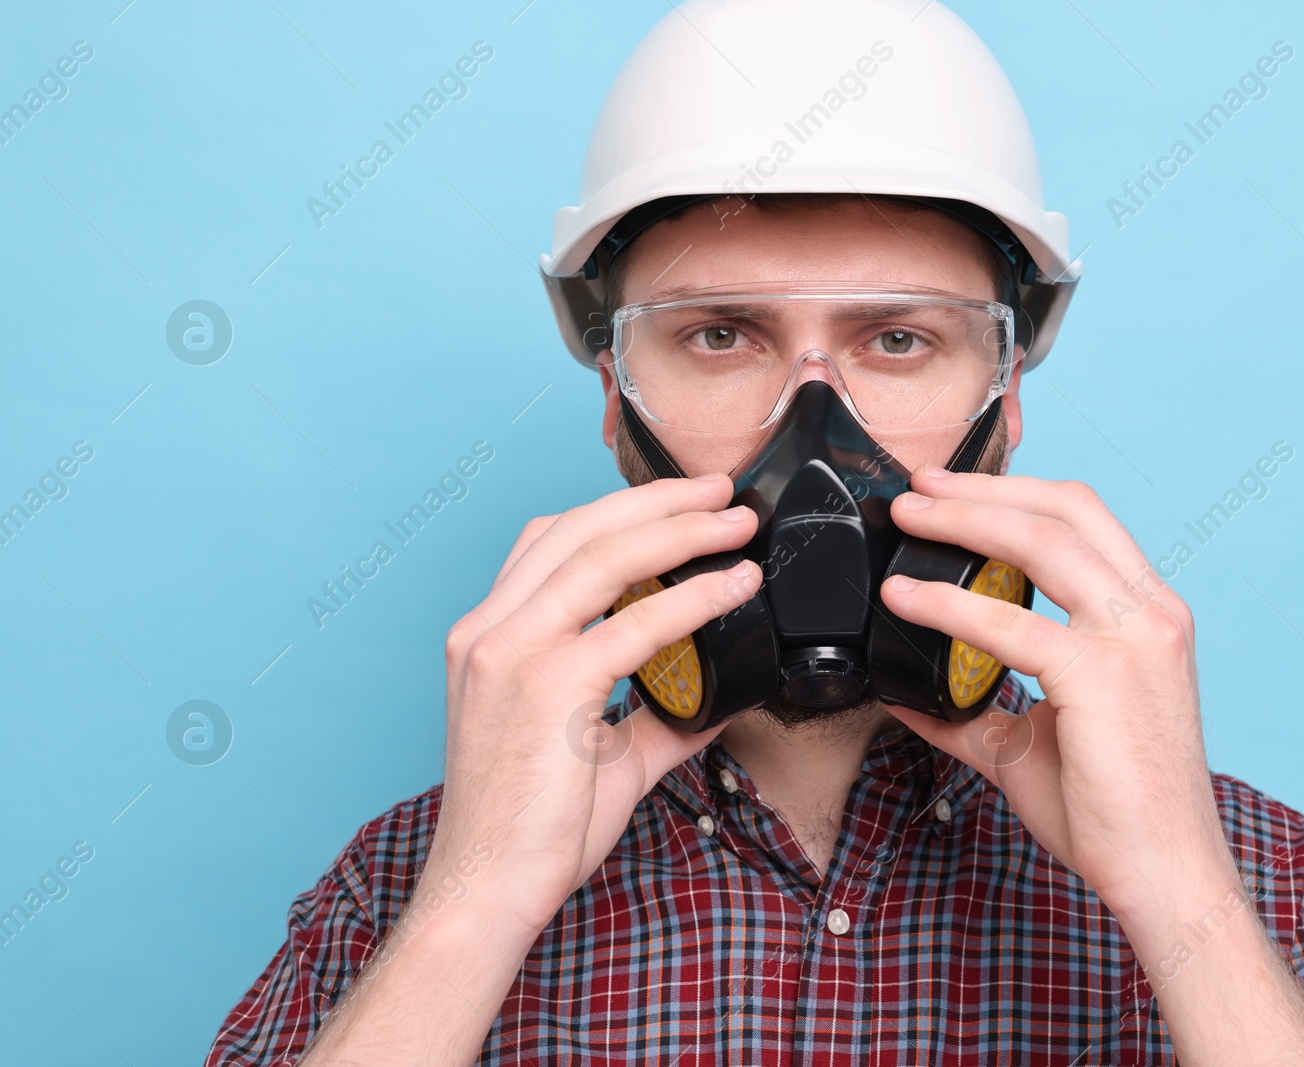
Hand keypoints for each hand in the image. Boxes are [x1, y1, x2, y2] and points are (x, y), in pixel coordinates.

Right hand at [424, 474, 760, 941]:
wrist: (488, 889)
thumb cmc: (530, 828)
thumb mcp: (597, 752)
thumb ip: (652, 715)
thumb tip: (715, 697)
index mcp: (488, 637)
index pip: (548, 541)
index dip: (618, 510)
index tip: (678, 503)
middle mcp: (490, 631)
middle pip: (578, 528)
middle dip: (657, 499)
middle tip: (720, 490)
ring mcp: (511, 652)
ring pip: (603, 555)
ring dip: (681, 529)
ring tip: (736, 522)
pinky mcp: (546, 684)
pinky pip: (634, 622)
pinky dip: (694, 597)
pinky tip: (735, 588)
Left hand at [878, 468, 1235, 917]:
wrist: (1164, 871)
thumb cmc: (1111, 810)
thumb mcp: (1030, 742)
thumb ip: (973, 709)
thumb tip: (906, 694)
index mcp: (1146, 615)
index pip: (1083, 519)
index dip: (1014, 492)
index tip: (950, 491)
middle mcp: (1151, 612)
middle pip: (1065, 507)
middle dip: (984, 486)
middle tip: (918, 486)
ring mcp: (1135, 637)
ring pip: (1044, 539)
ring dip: (966, 518)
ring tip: (908, 517)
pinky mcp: (1103, 675)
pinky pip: (1011, 623)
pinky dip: (948, 603)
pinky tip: (905, 600)